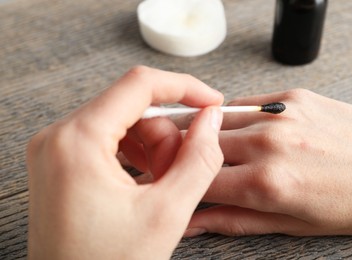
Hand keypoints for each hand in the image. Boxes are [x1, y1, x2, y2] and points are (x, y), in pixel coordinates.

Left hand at [27, 66, 223, 258]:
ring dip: (152, 147)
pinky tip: (144, 182)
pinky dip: (135, 154)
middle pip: (132, 106)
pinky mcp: (62, 161)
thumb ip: (199, 158)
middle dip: (166, 135)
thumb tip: (211, 119)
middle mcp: (58, 137)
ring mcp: (56, 148)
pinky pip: (109, 138)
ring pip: (123, 121)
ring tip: (160, 184)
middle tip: (177, 172)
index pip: (139, 84)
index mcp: (77, 141)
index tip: (211, 103)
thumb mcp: (167, 213)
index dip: (184, 87)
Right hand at [184, 89, 351, 236]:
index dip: (177, 183)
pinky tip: (235, 129)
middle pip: (199, 145)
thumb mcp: (293, 225)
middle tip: (177, 162)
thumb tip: (193, 223)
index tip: (170, 184)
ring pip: (215, 120)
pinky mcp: (291, 97)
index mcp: (268, 184)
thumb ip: (235, 222)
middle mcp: (269, 144)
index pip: (198, 181)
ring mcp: (280, 115)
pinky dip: (230, 117)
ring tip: (200, 144)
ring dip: (203, 134)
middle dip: (182, 155)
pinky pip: (243, 103)